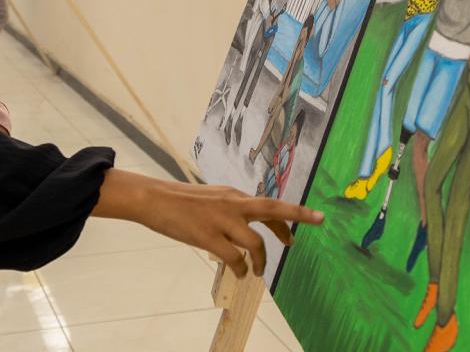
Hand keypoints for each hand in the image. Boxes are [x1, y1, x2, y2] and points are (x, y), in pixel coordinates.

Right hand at [93, 170, 323, 277]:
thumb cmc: (181, 200)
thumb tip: (247, 223)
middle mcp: (233, 204)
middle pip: (272, 210)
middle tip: (315, 224)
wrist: (154, 198)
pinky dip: (242, 268)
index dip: (293, 213)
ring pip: (254, 243)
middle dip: (297, 218)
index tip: (313, 218)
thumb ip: (231, 208)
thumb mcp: (212, 197)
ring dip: (261, 261)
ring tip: (258, 272)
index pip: (269, 204)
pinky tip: (241, 273)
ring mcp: (221, 220)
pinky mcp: (207, 236)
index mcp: (234, 195)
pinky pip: (234, 258)